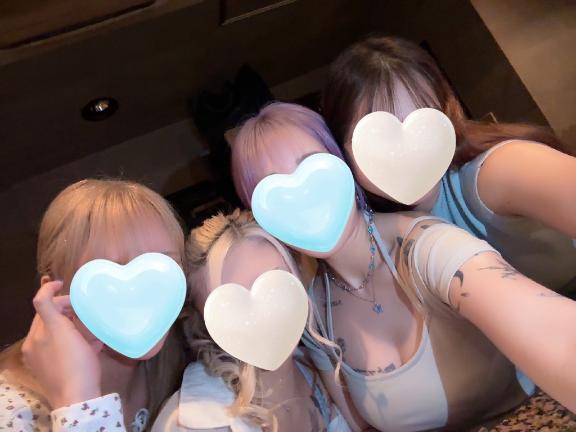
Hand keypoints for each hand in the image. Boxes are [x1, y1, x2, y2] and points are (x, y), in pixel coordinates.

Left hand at [22, 280, 102, 407]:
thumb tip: (49, 288)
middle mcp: (35, 347)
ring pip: (58, 333)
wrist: (79, 399)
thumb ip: (48, 306)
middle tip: (83, 307)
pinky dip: (74, 341)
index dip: (54, 293)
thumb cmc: (75, 363)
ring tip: (88, 325)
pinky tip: (93, 345)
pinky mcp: (57, 371)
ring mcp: (45, 360)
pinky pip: (64, 349)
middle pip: (49, 319)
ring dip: (71, 325)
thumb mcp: (58, 329)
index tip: (66, 284)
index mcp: (35, 336)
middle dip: (65, 310)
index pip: (42, 306)